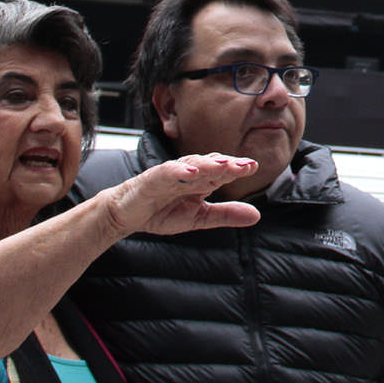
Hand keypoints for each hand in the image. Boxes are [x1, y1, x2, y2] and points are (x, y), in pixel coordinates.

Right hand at [106, 154, 263, 236]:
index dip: (238, 168)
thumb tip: (257, 215)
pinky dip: (178, 171)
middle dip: (228, 164)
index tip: (254, 167)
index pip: (222, 173)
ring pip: (191, 165)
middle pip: (211, 165)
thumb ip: (225, 215)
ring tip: (223, 165)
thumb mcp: (198, 218)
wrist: (126, 216)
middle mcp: (188, 174)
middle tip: (245, 165)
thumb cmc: (162, 212)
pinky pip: (166, 172)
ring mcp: (170, 175)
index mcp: (201, 182)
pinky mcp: (151, 179)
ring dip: (207, 164)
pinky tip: (191, 172)